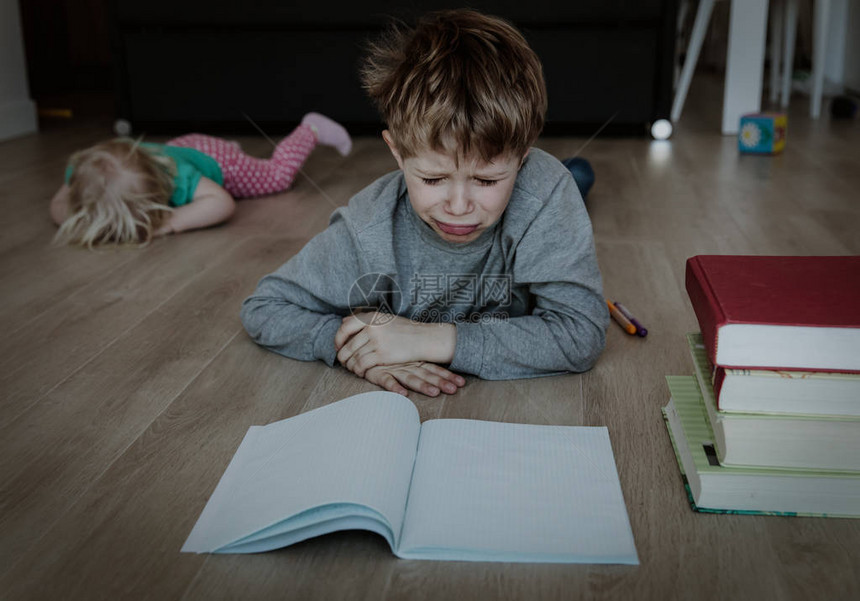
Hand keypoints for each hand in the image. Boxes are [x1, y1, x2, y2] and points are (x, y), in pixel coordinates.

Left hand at [335, 312, 455, 376]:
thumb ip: (364, 319)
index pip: (345, 326)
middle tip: (344, 362)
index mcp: (372, 317)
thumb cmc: (405, 330)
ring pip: (353, 357)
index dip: (338, 338)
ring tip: (353, 368)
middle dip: (342, 356)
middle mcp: (372, 327)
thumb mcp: (384, 318)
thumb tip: (343, 319)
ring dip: (350, 365)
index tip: (339, 346)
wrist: (424, 338)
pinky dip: (358, 371)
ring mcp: (376, 341)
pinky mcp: (382, 355)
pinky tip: (361, 373)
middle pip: (347, 344)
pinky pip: (362, 365)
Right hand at [363, 361, 465, 396]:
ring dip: (423, 386)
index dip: (447, 376)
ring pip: (411, 378)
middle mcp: (408, 365)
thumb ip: (419, 364)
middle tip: (454, 389)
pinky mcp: (379, 372)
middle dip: (441, 382)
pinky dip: (394, 387)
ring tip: (435, 393)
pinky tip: (403, 394)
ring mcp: (394, 369)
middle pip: (427, 375)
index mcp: (415, 362)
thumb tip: (438, 372)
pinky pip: (387, 381)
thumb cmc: (387, 355)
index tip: (461, 383)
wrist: (364, 344)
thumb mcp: (405, 358)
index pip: (434, 369)